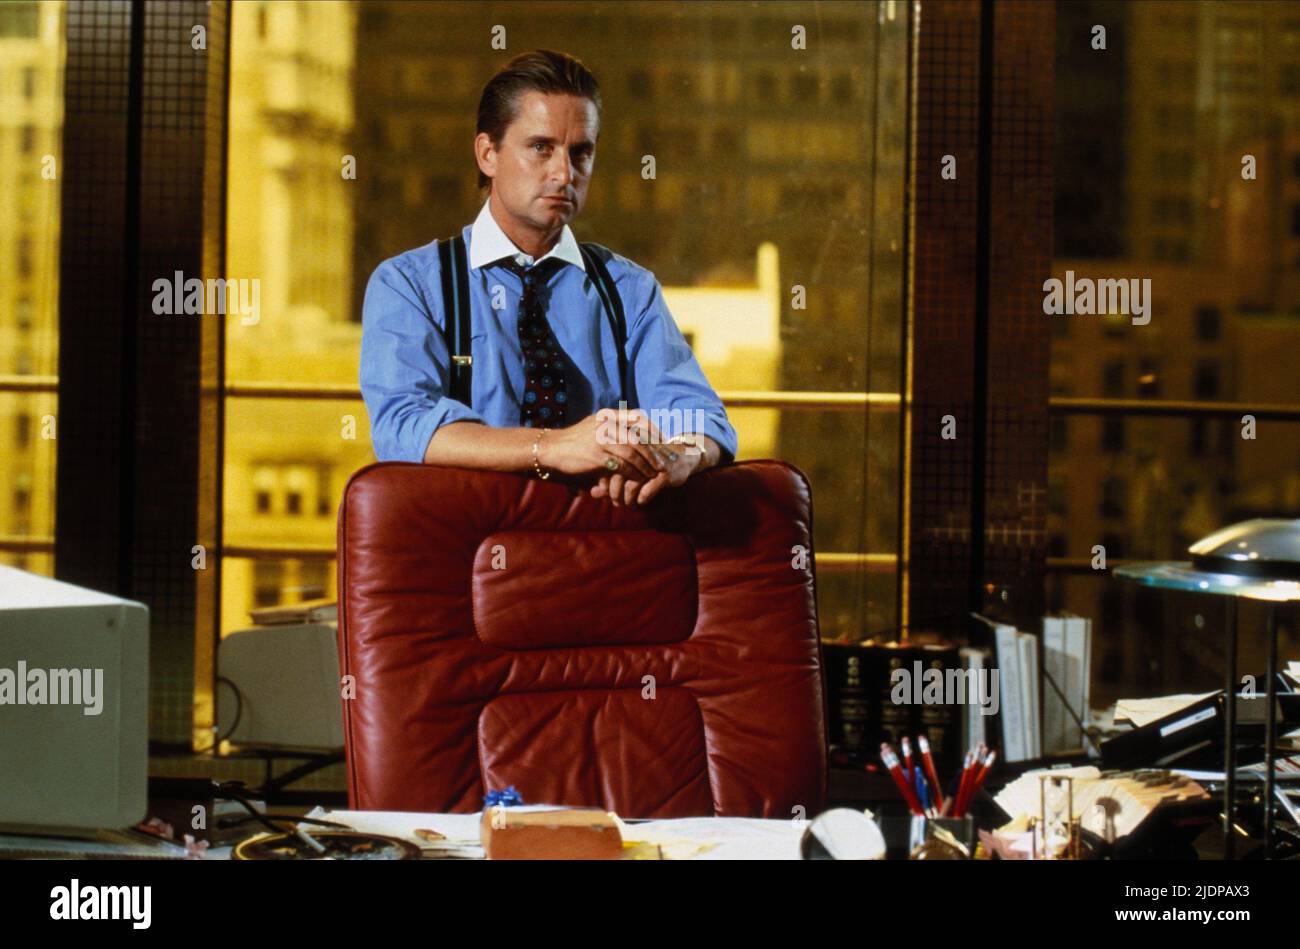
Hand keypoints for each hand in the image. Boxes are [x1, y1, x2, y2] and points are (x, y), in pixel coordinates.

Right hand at [536, 408, 668, 481]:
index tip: (664, 442)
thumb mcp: (595, 424)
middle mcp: (606, 424)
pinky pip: (622, 464)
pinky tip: (639, 478)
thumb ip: (613, 424)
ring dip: (646, 464)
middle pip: (638, 437)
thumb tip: (635, 424)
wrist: (552, 448)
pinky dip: (633, 472)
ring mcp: (601, 439)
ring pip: (632, 452)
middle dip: (655, 451)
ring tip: (654, 473)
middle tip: (665, 461)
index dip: (654, 430)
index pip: (638, 419)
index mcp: (608, 415)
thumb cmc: (576, 439)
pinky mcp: (596, 455)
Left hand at [589, 435, 702, 507]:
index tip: (608, 494)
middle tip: (617, 502)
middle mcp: (637, 454)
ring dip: (628, 499)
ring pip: (631, 486)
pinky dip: (642, 498)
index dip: (605, 485)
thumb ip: (609, 481)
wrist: (682, 457)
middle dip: (615, 495)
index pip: (607, 470)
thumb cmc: (649, 464)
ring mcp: (651, 464)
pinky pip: (646, 491)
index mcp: (625, 448)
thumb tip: (593, 493)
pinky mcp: (664, 474)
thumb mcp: (628, 471)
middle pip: (617, 478)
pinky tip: (641, 501)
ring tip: (628, 504)